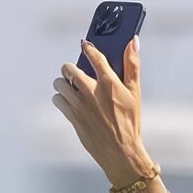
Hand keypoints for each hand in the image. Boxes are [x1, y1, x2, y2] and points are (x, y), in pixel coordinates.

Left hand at [51, 36, 149, 185]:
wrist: (120, 151)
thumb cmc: (130, 122)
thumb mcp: (135, 92)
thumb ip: (132, 65)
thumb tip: (133, 41)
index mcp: (109, 82)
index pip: (94, 56)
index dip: (87, 47)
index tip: (84, 44)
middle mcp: (91, 91)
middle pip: (69, 68)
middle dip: (70, 68)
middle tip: (75, 72)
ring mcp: (79, 105)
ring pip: (59, 84)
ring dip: (63, 83)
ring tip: (71, 88)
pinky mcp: (72, 117)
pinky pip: (57, 99)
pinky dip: (61, 98)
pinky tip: (69, 101)